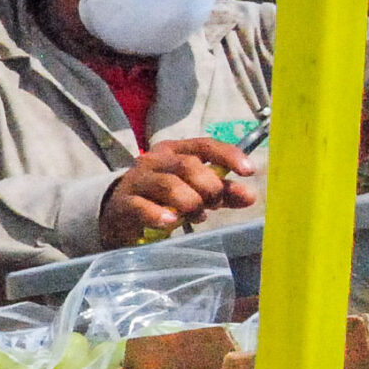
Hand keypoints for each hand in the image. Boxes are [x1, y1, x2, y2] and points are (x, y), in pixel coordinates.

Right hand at [98, 137, 258, 248]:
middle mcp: (154, 160)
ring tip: (197, 215)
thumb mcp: (194, 191)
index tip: (248, 171)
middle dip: (209, 186)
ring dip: (189, 202)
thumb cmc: (161, 198)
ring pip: (169, 185)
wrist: (118, 214)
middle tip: (214, 203)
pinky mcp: (124, 203)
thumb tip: (250, 195)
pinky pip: (143, 207)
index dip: (228, 156)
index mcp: (174, 150)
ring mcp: (137, 180)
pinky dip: (160, 215)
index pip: (204, 145)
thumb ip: (221, 192)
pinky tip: (171, 223)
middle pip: (188, 165)